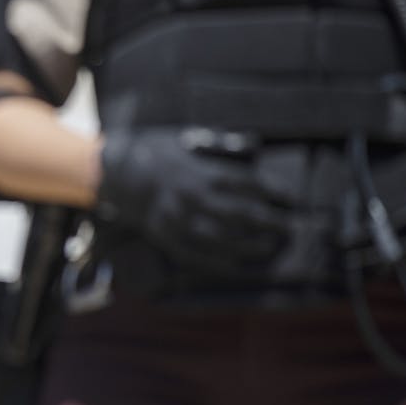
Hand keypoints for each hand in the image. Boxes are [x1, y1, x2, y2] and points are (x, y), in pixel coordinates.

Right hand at [96, 127, 289, 268]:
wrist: (115, 172)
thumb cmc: (155, 151)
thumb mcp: (187, 139)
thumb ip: (219, 145)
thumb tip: (252, 147)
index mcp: (200, 173)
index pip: (245, 184)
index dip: (271, 191)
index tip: (290, 198)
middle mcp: (192, 198)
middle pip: (239, 213)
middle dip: (268, 222)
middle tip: (289, 227)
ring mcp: (177, 220)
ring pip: (220, 238)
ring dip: (247, 245)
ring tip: (268, 248)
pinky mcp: (165, 236)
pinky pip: (194, 254)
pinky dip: (217, 263)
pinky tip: (236, 265)